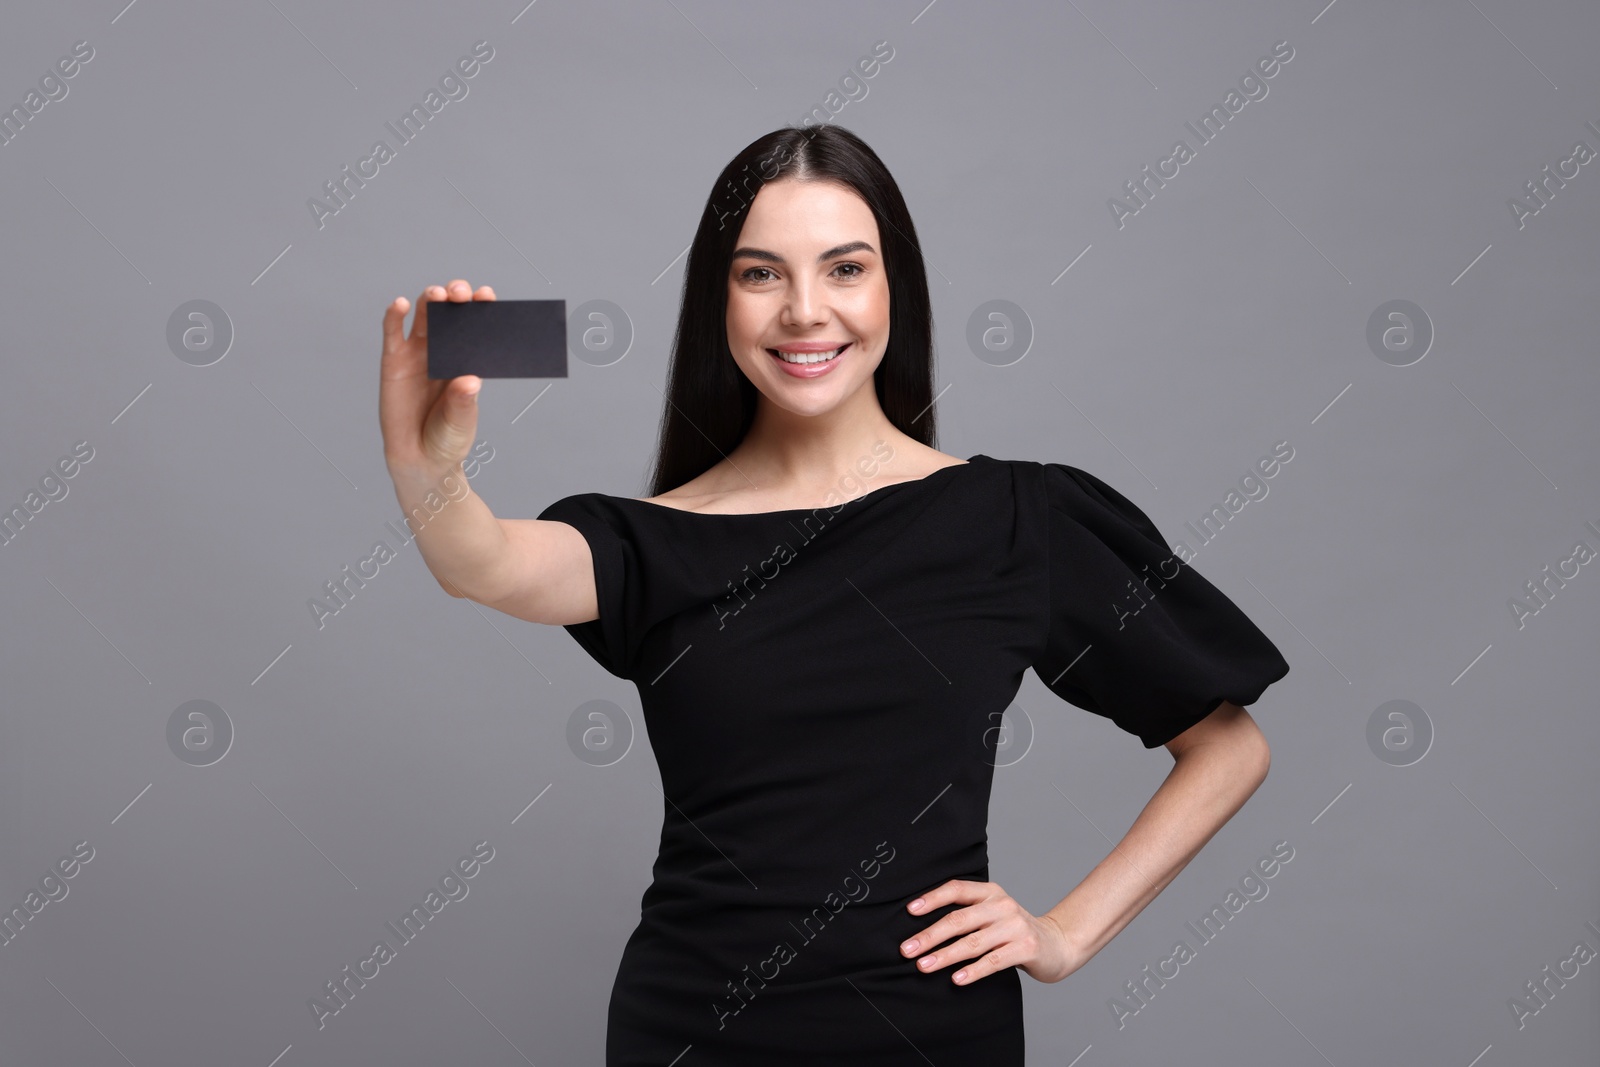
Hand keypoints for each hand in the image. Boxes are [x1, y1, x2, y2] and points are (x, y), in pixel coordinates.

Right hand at [380, 279, 492, 475]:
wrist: (421, 460)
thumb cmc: (448, 439)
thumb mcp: (461, 422)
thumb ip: (463, 401)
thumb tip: (469, 380)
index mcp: (468, 360)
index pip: (476, 327)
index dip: (481, 308)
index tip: (486, 296)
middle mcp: (444, 351)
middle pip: (450, 315)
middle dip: (456, 298)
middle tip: (461, 293)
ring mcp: (418, 354)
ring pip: (423, 317)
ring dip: (429, 300)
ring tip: (437, 295)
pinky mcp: (393, 361)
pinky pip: (392, 333)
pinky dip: (394, 316)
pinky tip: (399, 304)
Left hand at [899, 879, 1082, 985]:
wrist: (1057, 944)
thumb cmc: (1014, 931)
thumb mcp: (992, 914)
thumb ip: (967, 914)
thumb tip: (921, 927)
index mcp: (990, 892)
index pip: (956, 889)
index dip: (931, 898)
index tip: (909, 911)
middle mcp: (1002, 905)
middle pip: (959, 919)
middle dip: (930, 935)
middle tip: (907, 950)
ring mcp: (1015, 926)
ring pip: (972, 942)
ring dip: (945, 956)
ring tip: (924, 966)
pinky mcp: (1026, 948)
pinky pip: (993, 961)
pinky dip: (973, 971)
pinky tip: (956, 979)